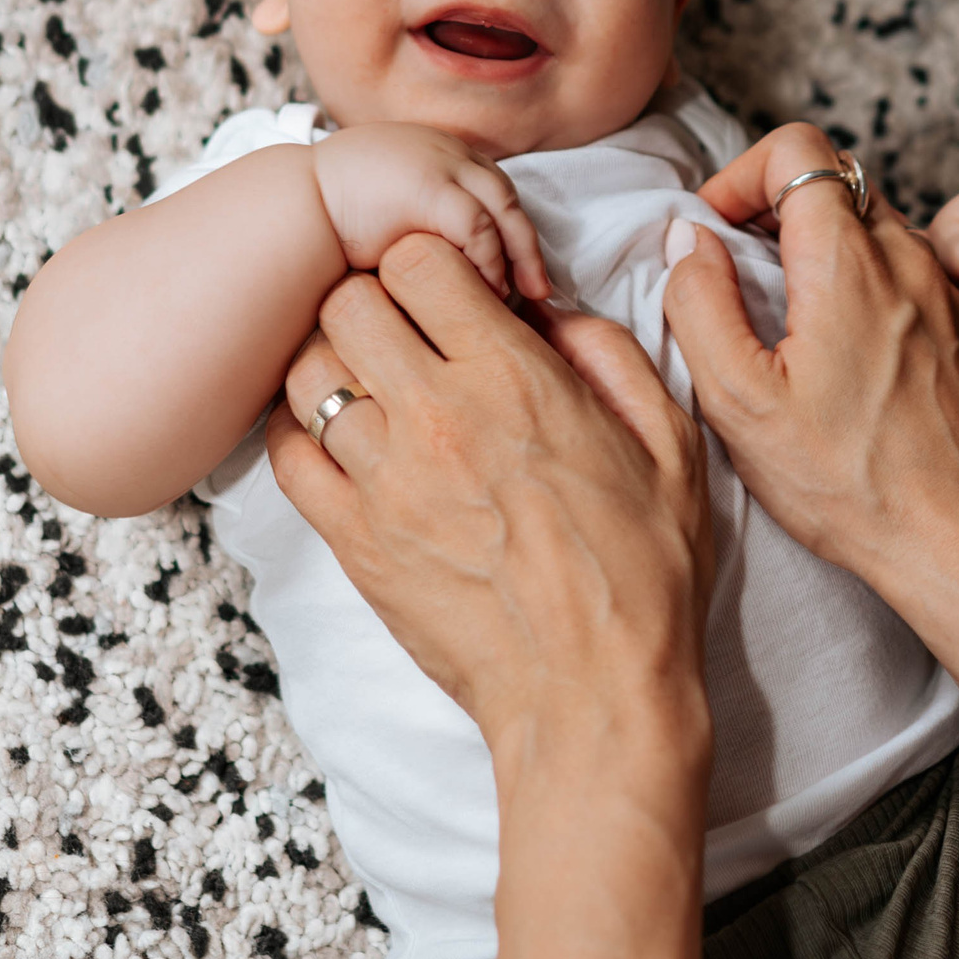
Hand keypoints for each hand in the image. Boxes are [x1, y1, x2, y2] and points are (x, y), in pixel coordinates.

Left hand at [267, 233, 709, 751]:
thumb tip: (550, 309)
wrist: (593, 699)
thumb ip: (610, 354)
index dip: (436, 261)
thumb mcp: (670, 443)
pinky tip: (347, 443)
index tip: (458, 292)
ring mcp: (383, 482)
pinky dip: (304, 432)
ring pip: (307, 370)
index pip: (420, 259)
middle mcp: (436, 417)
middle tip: (410, 331)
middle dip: (377, 299)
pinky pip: (287, 454)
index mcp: (515, 379)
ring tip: (378, 387)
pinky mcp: (353, 542)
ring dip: (338, 363)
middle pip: (346, 300)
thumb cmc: (642, 576)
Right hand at [309, 121, 550, 301]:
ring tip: (518, 296)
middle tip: (539, 289)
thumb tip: (458, 271)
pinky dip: (490, 259)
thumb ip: (426, 228)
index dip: (511, 229)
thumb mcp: (390, 215)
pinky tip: (488, 290)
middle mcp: (442, 149)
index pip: (490, 188)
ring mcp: (438, 162)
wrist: (292, 211)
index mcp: (435, 152)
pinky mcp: (429, 187)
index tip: (523, 270)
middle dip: (527, 244)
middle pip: (504, 195)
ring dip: (515, 255)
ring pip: (500, 208)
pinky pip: (478, 226)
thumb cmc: (331, 225)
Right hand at [663, 123, 958, 585]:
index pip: (798, 151)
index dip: (743, 175)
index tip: (716, 234)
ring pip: (872, 227)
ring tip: (787, 323)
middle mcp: (906, 260)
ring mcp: (943, 292)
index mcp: (848, 264)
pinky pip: (906, 272)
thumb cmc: (849, 483)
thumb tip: (689, 241)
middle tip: (740, 277)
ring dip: (821, 252)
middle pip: (836, 183)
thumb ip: (700, 304)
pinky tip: (841, 356)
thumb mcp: (740, 402)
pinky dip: (864, 286)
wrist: (958, 541)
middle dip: (776, 213)